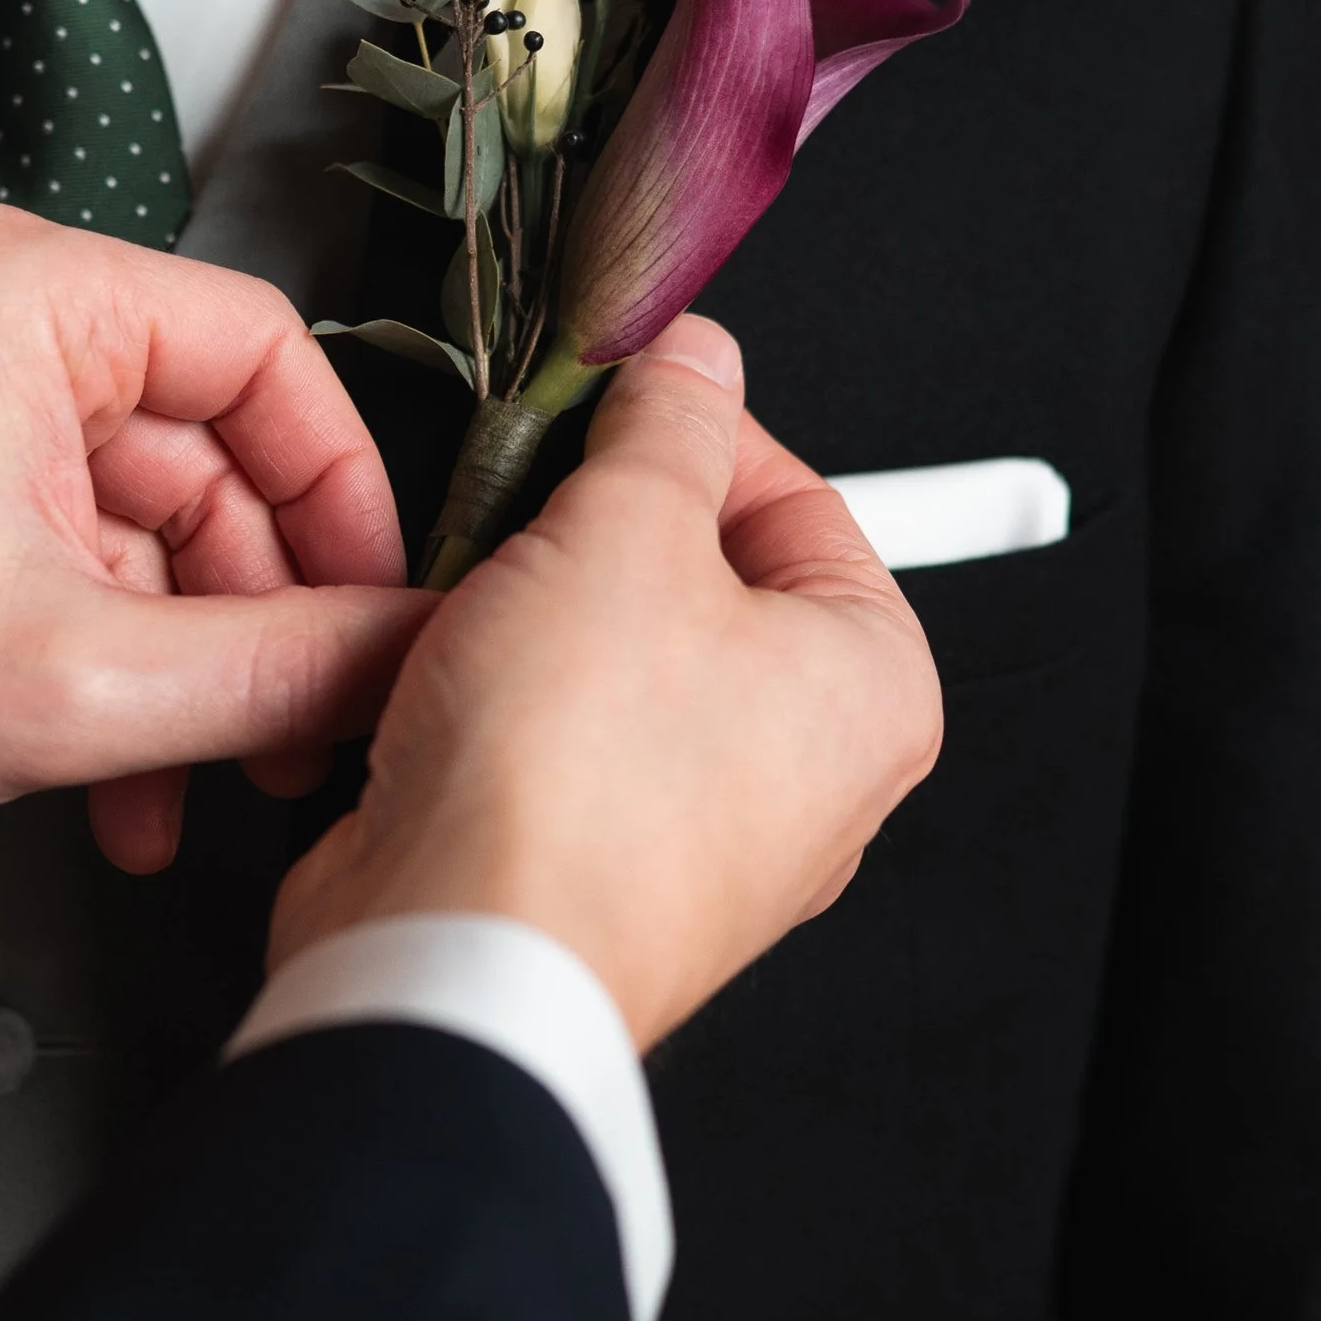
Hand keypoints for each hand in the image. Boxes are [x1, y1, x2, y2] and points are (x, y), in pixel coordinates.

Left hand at [0, 206, 429, 865]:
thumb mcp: (67, 683)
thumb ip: (271, 672)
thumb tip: (404, 658)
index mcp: (25, 296)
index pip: (266, 355)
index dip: (344, 493)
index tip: (378, 600)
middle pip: (212, 458)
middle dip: (257, 620)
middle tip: (299, 727)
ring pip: (145, 532)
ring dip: (182, 674)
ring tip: (198, 785)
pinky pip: (70, 562)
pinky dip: (110, 667)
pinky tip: (122, 781)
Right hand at [270, 317, 941, 1050]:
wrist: (455, 959)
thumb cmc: (576, 794)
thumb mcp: (626, 530)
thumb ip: (666, 423)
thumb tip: (693, 361)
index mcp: (873, 685)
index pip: (800, 498)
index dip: (692, 429)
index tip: (616, 395)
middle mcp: (811, 772)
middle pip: (703, 575)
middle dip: (599, 523)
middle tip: (535, 492)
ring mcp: (706, 828)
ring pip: (616, 651)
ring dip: (534, 602)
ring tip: (480, 588)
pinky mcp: (600, 861)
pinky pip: (557, 730)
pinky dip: (500, 686)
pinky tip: (446, 670)